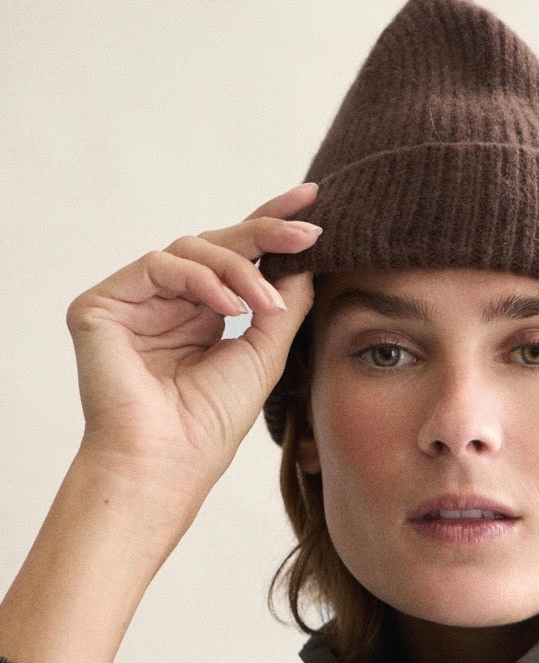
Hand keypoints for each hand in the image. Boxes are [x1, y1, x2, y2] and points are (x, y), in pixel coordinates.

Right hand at [66, 183, 320, 494]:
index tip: (312, 200)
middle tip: (309, 231)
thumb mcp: (264, 352)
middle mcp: (166, 303)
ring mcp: (134, 301)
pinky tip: (229, 308)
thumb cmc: (211, 422)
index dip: (271, 226)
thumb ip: (284, 300)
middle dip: (266, 232)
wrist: (169, 462)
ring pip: (191, 249)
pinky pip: (158, 265)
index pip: (236, 257)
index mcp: (201, 314)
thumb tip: (307, 256)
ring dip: (239, 269)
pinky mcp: (102, 304)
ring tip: (265, 304)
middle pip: (216, 243)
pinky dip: (200, 281)